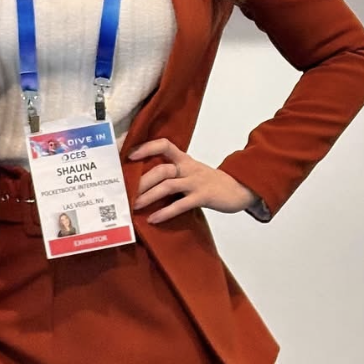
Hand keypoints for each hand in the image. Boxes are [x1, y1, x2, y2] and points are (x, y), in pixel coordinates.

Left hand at [128, 138, 256, 223]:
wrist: (239, 189)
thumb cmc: (210, 182)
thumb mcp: (191, 172)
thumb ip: (173, 174)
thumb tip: (145, 184)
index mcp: (184, 160)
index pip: (164, 145)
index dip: (147, 147)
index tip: (130, 154)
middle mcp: (188, 168)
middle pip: (161, 169)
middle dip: (141, 181)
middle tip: (124, 192)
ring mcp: (196, 182)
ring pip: (168, 185)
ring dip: (148, 196)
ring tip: (134, 205)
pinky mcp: (203, 197)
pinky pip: (181, 204)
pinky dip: (166, 212)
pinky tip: (154, 219)